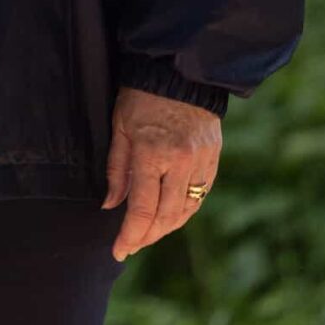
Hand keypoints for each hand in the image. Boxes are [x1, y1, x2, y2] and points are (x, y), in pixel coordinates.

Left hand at [101, 86, 222, 260]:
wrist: (180, 74)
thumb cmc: (141, 98)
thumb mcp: (119, 128)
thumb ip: (117, 170)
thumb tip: (110, 206)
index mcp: (152, 153)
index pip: (143, 208)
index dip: (130, 234)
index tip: (119, 250)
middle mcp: (181, 162)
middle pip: (167, 216)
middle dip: (147, 236)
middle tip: (131, 246)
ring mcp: (201, 162)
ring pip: (186, 210)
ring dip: (167, 228)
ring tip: (147, 236)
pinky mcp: (214, 160)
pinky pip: (200, 196)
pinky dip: (185, 211)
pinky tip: (170, 218)